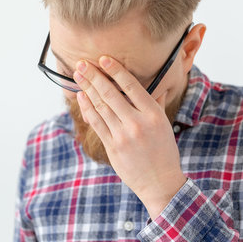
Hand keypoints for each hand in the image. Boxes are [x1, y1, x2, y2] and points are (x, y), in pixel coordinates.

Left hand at [73, 56, 186, 218]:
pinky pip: (96, 123)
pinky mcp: (112, 147)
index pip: (131, 86)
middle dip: (94, 76)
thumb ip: (156, 103)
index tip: (103, 59)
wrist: (160, 183)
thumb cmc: (164, 151)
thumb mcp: (164, 124)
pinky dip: (87, 108)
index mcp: (153, 114)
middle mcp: (137, 123)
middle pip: (110, 93)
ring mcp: (122, 136)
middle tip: (82, 63)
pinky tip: (81, 96)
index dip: (115, 70)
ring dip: (87, 88)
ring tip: (78, 75)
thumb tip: (153, 85)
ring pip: (100, 106)